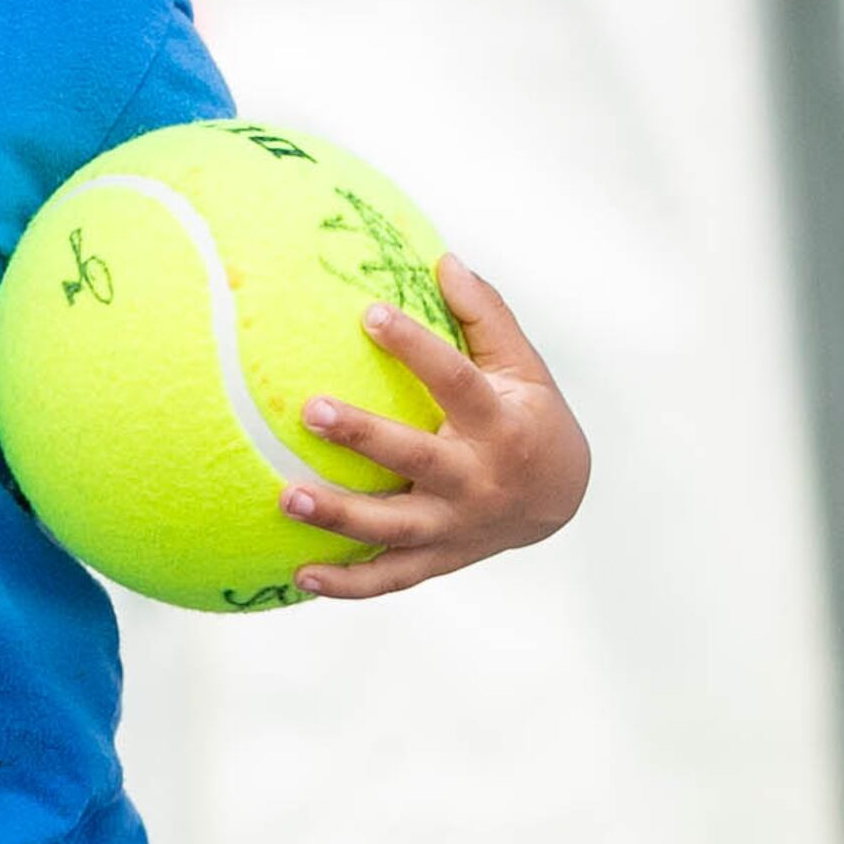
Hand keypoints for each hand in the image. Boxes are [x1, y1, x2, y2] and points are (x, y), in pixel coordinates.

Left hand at [284, 255, 590, 599]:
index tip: (368, 312)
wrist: (559, 499)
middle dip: (365, 437)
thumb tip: (444, 259)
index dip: (415, 347)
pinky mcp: (439, 560)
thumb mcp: (523, 366)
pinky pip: (388, 578)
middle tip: (310, 410)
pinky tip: (296, 575)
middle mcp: (478, 479)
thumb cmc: (526, 415)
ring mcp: (456, 527)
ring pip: (394, 528)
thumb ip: (486, 316)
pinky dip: (346, 584)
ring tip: (284, 496)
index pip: (456, 380)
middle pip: (417, 460)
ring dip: (339, 517)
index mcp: (502, 423)